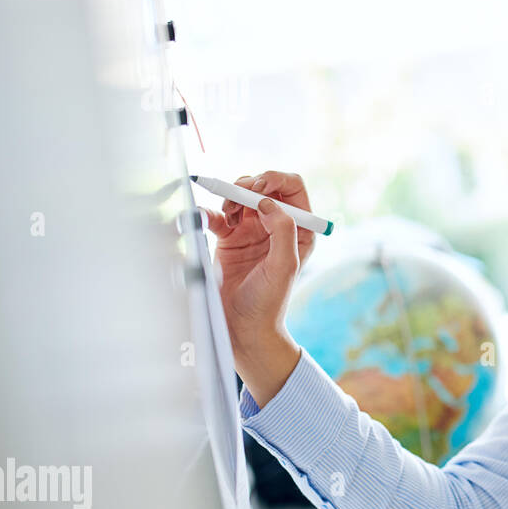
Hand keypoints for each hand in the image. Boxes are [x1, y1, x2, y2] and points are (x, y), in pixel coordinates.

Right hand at [199, 170, 313, 404]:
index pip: (292, 187)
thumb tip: (267, 203)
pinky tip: (208, 221)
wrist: (243, 328)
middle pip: (264, 188)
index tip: (257, 189)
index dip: (274, 180)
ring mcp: (252, 231)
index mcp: (299, 229)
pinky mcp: (229, 240)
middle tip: (237, 200)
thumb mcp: (284, 265)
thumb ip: (282, 230)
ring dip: (230, 197)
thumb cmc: (269, 302)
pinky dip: (211, 213)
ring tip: (226, 216)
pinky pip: (218, 215)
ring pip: (240, 197)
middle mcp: (277, 227)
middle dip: (248, 186)